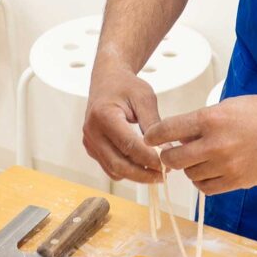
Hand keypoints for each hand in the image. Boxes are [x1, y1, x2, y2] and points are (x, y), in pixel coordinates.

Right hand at [84, 62, 162, 183]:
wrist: (107, 80)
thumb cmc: (126, 86)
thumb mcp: (144, 98)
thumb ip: (153, 124)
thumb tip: (165, 151)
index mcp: (104, 115)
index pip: (128, 145)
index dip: (149, 158)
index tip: (167, 164)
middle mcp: (92, 131)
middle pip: (118, 164)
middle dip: (143, 174)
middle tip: (164, 175)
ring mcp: (89, 141)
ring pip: (114, 170)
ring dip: (137, 176)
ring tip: (157, 172)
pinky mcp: (92, 148)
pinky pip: (110, 167)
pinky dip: (127, 171)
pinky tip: (143, 166)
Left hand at [144, 94, 256, 194]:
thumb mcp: (229, 106)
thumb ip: (203, 122)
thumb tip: (182, 138)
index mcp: (211, 118)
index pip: (169, 130)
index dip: (154, 136)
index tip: (149, 139)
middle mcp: (216, 143)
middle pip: (174, 159)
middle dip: (168, 157)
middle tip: (172, 154)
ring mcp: (227, 165)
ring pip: (191, 175)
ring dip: (189, 169)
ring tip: (198, 160)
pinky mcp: (238, 181)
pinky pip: (208, 188)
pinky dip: (203, 181)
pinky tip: (209, 172)